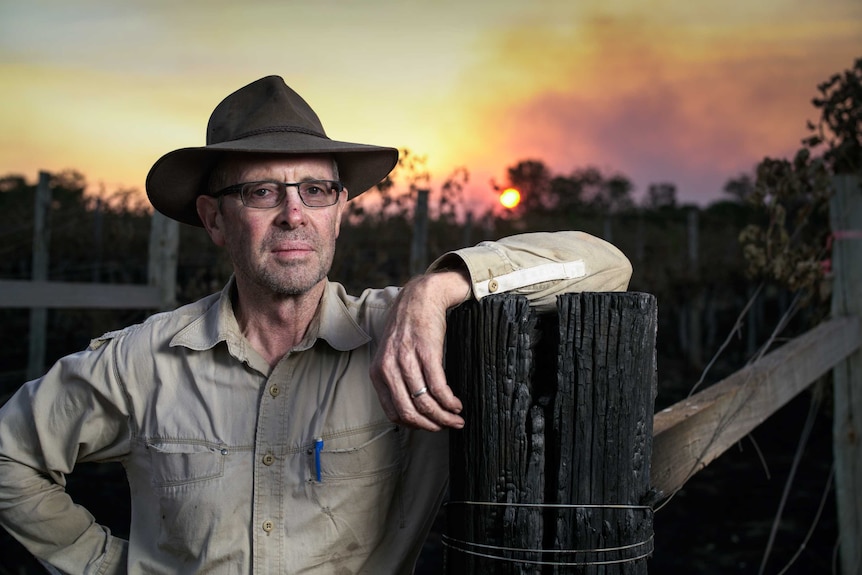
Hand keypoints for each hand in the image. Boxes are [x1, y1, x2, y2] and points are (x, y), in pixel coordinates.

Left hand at [369, 270, 469, 430]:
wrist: (421, 296)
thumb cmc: (408, 326)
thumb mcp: (391, 353)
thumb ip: (394, 379)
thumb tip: (411, 410)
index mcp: (377, 371)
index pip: (393, 413)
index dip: (414, 425)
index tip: (430, 426)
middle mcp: (388, 367)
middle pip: (409, 412)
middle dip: (431, 426)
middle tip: (447, 427)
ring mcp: (407, 359)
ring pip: (425, 403)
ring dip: (444, 417)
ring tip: (457, 419)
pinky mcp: (427, 352)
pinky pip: (438, 387)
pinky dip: (449, 402)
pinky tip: (457, 404)